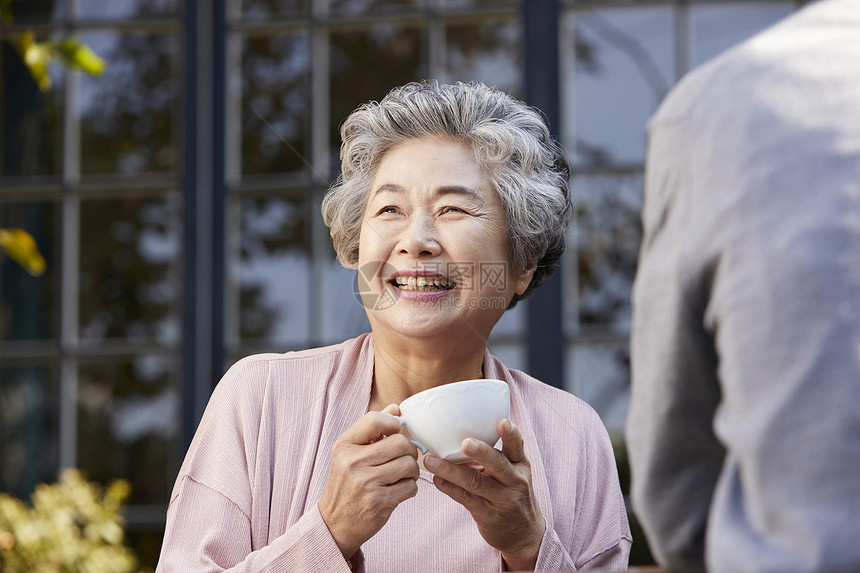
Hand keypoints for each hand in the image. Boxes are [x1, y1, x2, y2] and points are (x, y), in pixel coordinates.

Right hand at [319, 404, 419, 559]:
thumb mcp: (350, 452)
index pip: (376, 420)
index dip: (393, 423)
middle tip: (404, 458)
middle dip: (409, 450)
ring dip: (412, 471)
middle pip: (400, 443)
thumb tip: (397, 408)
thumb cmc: (347, 482)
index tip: (394, 433)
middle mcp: (353, 462)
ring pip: (409, 465)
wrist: (335, 522)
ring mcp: (365, 483)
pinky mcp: (378, 503)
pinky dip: (410, 488)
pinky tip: (398, 490)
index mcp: (345, 445)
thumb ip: (372, 428)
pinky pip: (410, 487)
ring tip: (402, 474)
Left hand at [424, 419, 544, 571]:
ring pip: (475, 482)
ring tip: (432, 461)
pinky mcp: (488, 515)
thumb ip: (495, 457)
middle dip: (481, 452)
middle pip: (498, 464)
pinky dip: (449, 488)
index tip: (503, 422)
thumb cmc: (512, 494)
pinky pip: (466, 499)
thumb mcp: (513, 473)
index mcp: (520, 465)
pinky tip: (437, 479)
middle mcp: (514, 481)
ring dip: (451, 471)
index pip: (517, 446)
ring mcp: (502, 499)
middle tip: (466, 443)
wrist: (524, 534)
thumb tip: (459, 436)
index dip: (511, 434)